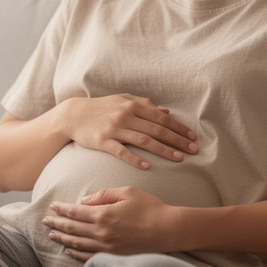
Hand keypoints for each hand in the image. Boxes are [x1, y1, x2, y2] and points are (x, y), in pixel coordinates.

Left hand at [42, 187, 184, 261]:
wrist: (169, 230)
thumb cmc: (150, 207)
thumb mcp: (127, 192)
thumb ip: (104, 195)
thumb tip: (85, 200)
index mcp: (104, 214)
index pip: (75, 212)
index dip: (62, 209)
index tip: (52, 206)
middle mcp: (102, 232)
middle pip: (72, 228)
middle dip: (57, 223)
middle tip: (45, 220)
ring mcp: (107, 247)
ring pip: (77, 243)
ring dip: (62, 238)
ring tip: (52, 234)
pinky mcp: (114, 256)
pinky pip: (89, 256)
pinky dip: (76, 254)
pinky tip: (69, 250)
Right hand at [56, 94, 197, 169]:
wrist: (72, 115)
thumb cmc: (100, 107)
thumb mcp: (122, 100)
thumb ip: (144, 104)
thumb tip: (166, 111)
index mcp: (132, 105)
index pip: (161, 117)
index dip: (179, 128)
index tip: (193, 137)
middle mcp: (125, 116)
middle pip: (157, 130)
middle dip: (178, 141)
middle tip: (193, 151)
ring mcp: (114, 129)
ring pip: (144, 141)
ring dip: (163, 150)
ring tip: (179, 159)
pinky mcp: (102, 141)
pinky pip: (121, 151)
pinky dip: (135, 159)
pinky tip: (147, 166)